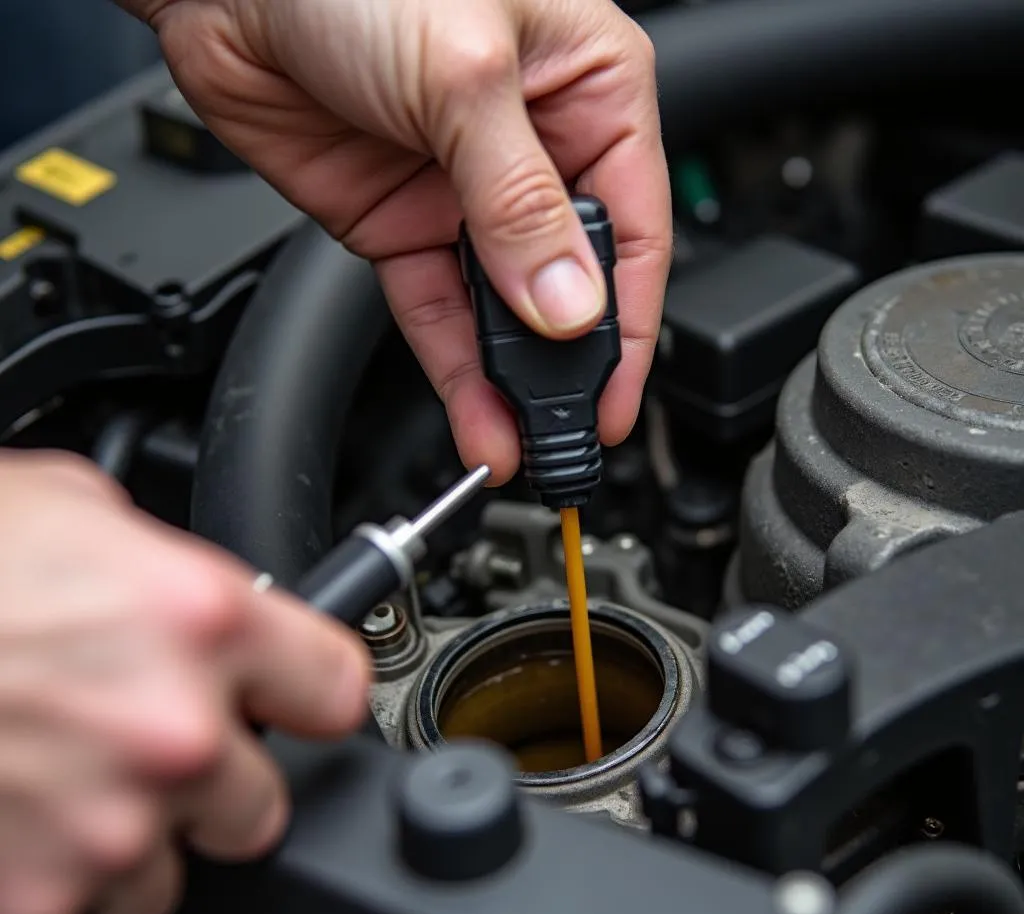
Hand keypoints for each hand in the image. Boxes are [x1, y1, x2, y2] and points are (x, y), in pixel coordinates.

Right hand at [0, 452, 369, 913]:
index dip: (311, 695)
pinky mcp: (32, 900)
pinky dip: (50, 881)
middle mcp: (174, 732)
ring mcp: (107, 827)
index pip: (337, 688)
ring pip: (170, 873)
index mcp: (203, 622)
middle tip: (151, 745)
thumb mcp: (77, 513)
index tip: (294, 703)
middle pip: (263, 802)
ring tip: (61, 779)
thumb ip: (166, 568)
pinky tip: (12, 820)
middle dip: (216, 781)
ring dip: (130, 837)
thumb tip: (197, 596)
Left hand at [126, 0, 670, 483]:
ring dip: (508, 380)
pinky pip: (437, 311)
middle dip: (566, 362)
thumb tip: (568, 303)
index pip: (632, 225)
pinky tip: (476, 412)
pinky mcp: (403, 226)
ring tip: (520, 439)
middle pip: (569, 280)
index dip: (629, 319)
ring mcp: (465, 195)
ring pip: (500, 310)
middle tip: (567, 430)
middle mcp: (535, 148)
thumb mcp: (464, 74)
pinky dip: (454, 368)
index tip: (617, 393)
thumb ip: (520, 201)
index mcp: (586, 89)